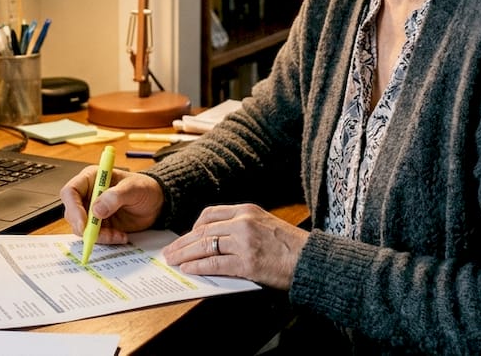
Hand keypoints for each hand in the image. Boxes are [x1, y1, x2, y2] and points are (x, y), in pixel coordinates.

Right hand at [59, 167, 162, 244]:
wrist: (156, 203)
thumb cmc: (144, 188)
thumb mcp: (134, 188)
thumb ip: (115, 196)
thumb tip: (96, 210)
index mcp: (91, 179)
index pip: (70, 192)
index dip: (73, 208)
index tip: (84, 223)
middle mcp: (88, 195)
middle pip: (72, 213)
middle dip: (84, 227)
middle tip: (99, 235)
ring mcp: (92, 211)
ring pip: (81, 228)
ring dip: (98, 236)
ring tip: (118, 235)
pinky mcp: (99, 225)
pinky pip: (94, 237)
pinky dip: (107, 240)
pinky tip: (121, 236)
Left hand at [161, 203, 307, 290]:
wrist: (311, 260)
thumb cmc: (291, 246)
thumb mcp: (266, 224)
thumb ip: (243, 226)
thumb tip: (217, 239)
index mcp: (248, 210)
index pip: (210, 213)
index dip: (194, 227)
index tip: (186, 236)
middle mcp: (244, 223)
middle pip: (203, 230)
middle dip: (183, 242)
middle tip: (169, 251)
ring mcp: (244, 242)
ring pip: (205, 246)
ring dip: (184, 254)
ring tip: (173, 261)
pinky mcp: (247, 263)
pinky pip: (214, 263)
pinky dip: (198, 267)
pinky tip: (188, 269)